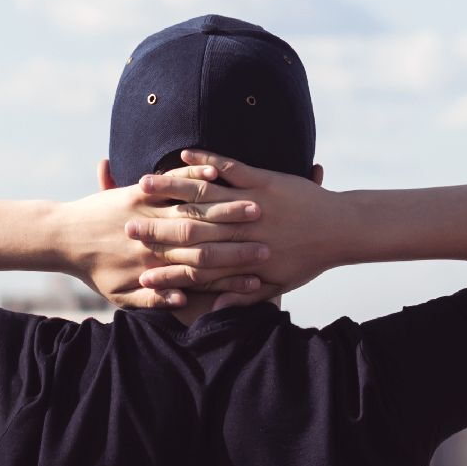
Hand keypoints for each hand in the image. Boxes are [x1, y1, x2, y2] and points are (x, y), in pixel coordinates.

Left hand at [55, 161, 269, 308]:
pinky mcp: (137, 193)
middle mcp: (156, 238)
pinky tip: (214, 171)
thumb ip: (153, 302)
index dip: (235, 267)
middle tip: (270, 232)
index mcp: (157, 265)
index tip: (264, 264)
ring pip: (194, 208)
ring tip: (256, 205)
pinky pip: (171, 183)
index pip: (204, 266)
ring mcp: (148, 212)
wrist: (61, 239)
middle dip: (241, 234)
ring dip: (228, 205)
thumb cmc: (93, 269)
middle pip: (206, 235)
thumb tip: (182, 303)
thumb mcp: (121, 295)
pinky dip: (192, 175)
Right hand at [127, 149, 353, 308]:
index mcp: (240, 259)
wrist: (343, 232)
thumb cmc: (309, 260)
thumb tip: (212, 310)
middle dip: (153, 224)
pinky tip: (181, 155)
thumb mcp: (276, 286)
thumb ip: (242, 298)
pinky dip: (203, 160)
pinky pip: (228, 168)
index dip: (160, 262)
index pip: (191, 262)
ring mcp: (249, 203)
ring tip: (143, 184)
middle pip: (187, 227)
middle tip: (124, 222)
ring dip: (170, 188)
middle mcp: (239, 233)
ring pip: (203, 196)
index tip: (135, 260)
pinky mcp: (262, 182)